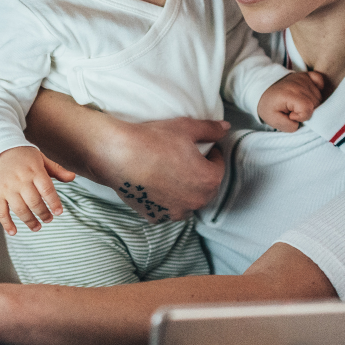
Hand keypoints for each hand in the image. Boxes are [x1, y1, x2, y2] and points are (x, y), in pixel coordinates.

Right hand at [0, 146, 75, 234]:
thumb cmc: (23, 156)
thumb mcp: (41, 159)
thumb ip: (57, 170)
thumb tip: (73, 177)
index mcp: (34, 170)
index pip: (47, 189)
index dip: (54, 202)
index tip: (59, 212)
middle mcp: (20, 179)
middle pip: (34, 202)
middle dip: (43, 214)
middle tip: (48, 219)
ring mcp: (7, 187)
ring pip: (19, 209)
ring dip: (29, 221)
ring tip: (37, 227)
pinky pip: (0, 211)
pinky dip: (6, 223)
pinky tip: (14, 232)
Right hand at [96, 117, 229, 218]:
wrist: (118, 154)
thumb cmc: (153, 140)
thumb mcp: (186, 128)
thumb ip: (210, 129)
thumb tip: (226, 128)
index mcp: (209, 180)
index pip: (218, 166)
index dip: (209, 153)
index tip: (197, 146)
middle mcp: (196, 202)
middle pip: (205, 187)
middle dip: (199, 173)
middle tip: (183, 158)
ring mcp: (175, 212)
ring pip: (188, 200)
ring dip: (184, 189)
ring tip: (168, 172)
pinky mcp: (156, 216)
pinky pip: (167, 209)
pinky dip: (165, 199)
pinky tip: (154, 183)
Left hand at [257, 71, 324, 131]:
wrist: (263, 89)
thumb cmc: (269, 105)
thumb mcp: (273, 120)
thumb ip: (288, 126)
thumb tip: (300, 121)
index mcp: (290, 95)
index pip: (307, 109)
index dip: (301, 117)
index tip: (291, 115)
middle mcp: (299, 85)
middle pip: (315, 104)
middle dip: (306, 111)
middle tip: (293, 110)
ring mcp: (304, 78)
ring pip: (319, 96)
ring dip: (311, 103)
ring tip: (297, 103)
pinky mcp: (307, 75)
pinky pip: (320, 80)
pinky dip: (318, 88)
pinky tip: (308, 95)